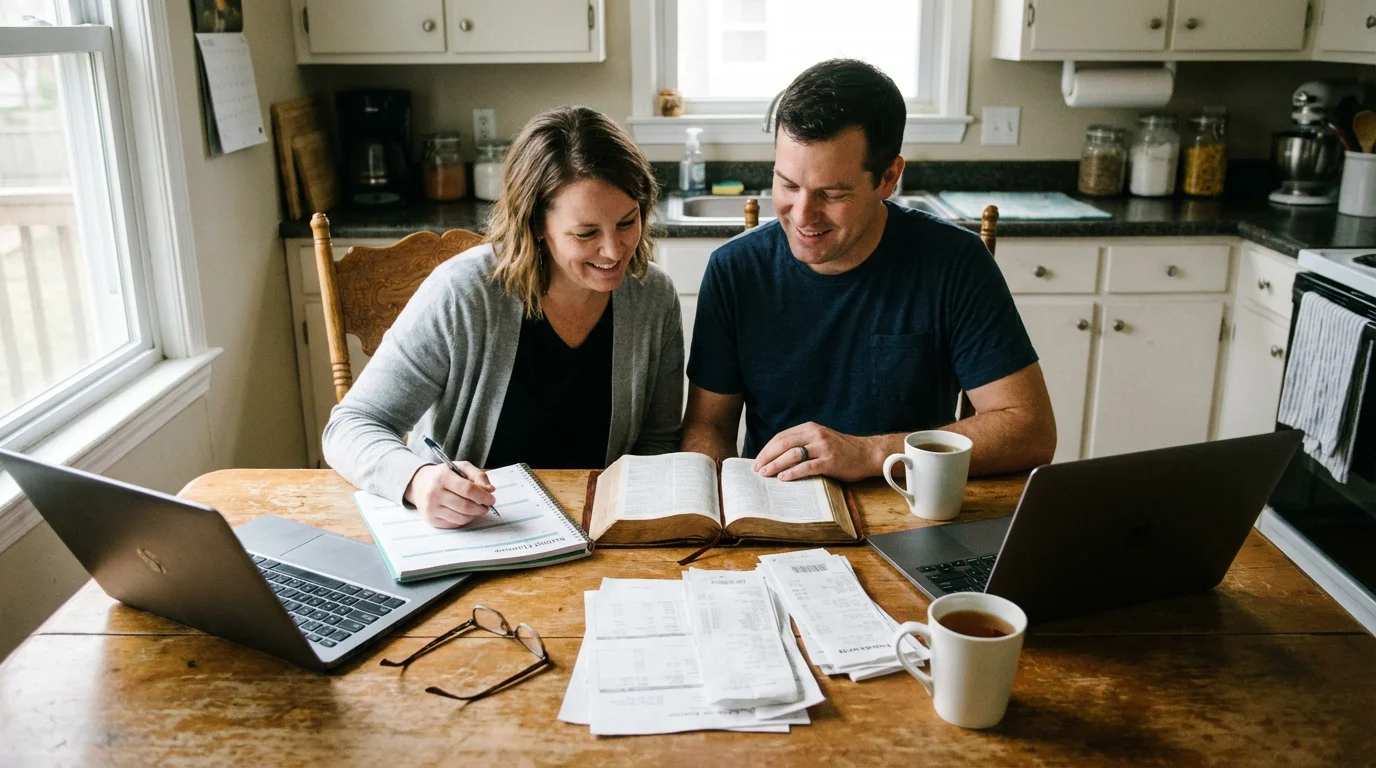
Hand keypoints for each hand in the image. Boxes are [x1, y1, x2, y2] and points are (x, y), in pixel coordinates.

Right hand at [403, 462, 496, 528]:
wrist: (418, 483)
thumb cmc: (443, 474)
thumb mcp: (460, 468)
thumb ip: (478, 475)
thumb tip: (490, 490)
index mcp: (442, 476)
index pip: (467, 489)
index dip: (483, 496)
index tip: (491, 499)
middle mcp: (434, 493)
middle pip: (465, 506)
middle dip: (481, 508)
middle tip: (486, 506)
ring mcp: (431, 508)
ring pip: (461, 518)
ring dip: (474, 515)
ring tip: (477, 509)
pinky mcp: (431, 520)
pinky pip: (455, 524)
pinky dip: (465, 520)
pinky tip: (466, 513)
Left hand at [752, 422, 880, 481]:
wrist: (867, 454)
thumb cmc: (841, 450)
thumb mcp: (820, 440)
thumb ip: (802, 444)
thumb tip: (777, 458)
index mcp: (810, 428)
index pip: (781, 437)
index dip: (767, 449)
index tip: (757, 460)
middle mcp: (815, 434)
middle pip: (783, 444)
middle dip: (767, 457)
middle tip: (756, 469)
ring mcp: (823, 447)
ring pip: (792, 454)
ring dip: (776, 465)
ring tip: (765, 474)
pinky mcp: (830, 461)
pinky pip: (807, 466)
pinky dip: (793, 472)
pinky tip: (783, 478)